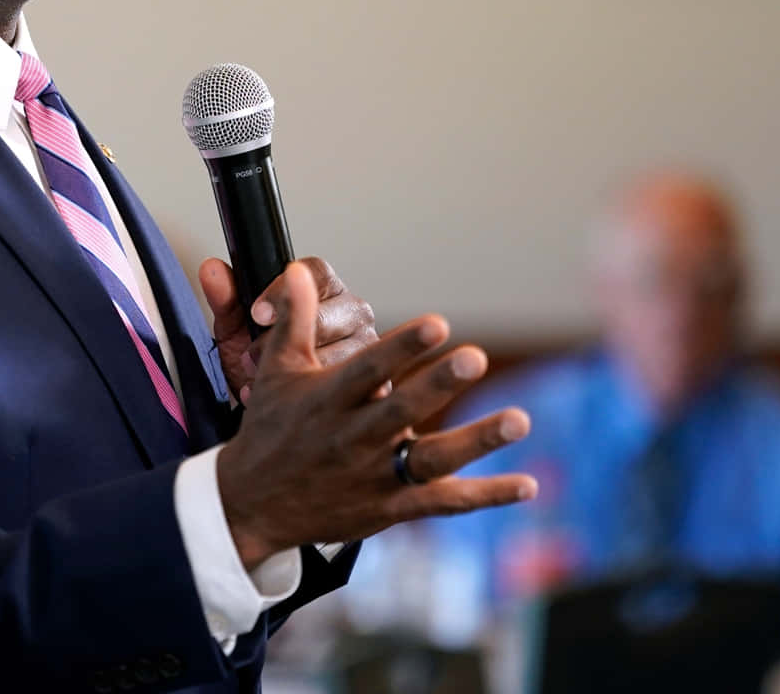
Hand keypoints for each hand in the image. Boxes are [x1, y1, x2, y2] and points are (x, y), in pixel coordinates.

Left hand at [201, 256, 375, 404]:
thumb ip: (226, 298)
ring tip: (263, 380)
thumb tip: (211, 269)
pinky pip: (347, 385)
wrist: (270, 413)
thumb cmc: (261, 362)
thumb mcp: (237, 331)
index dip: (285, 290)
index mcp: (324, 289)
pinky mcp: (378, 383)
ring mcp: (368, 346)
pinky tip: (284, 403)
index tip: (258, 314)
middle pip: (332, 311)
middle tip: (252, 356)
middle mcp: (352, 312)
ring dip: (298, 369)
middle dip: (288, 337)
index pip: (316, 272)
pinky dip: (312, 395)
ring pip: (340, 352)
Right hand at [214, 262, 536, 568]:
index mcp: (326, 401)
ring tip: (519, 420)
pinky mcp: (390, 508)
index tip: (437, 324)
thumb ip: (295, 319)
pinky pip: (443, 503)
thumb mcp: (277, 370)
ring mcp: (374, 477)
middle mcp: (352, 438)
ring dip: (475, 442)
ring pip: (430, 460)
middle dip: (437, 386)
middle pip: (399, 411)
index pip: (368, 369)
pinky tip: (527, 484)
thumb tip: (301, 271)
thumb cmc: (270, 428)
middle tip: (475, 359)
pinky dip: (485, 496)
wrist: (252, 504)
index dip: (402, 347)